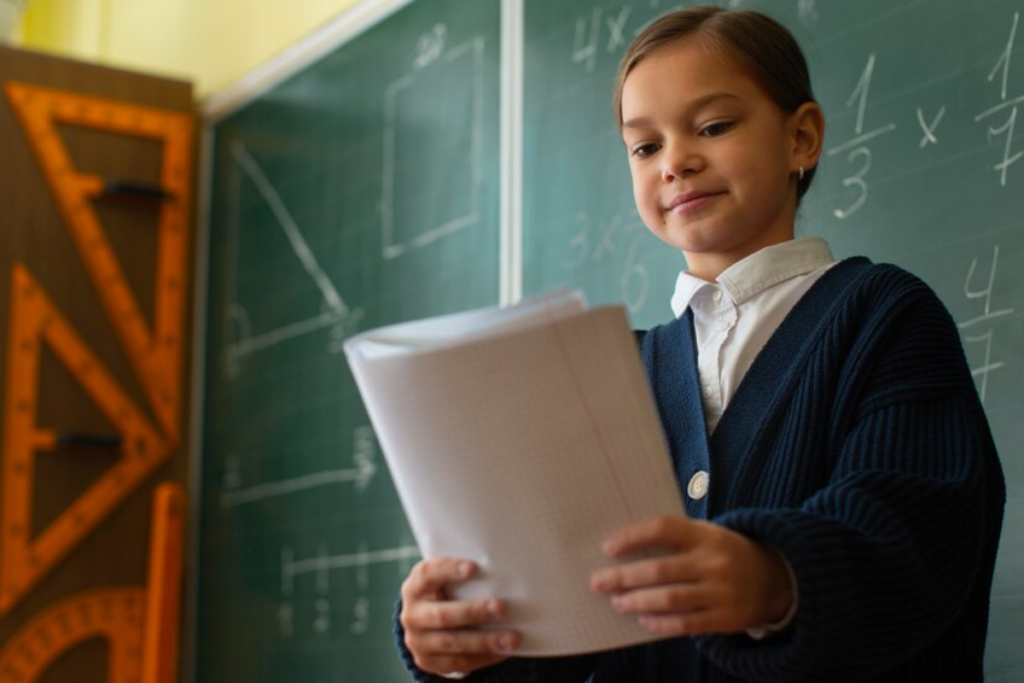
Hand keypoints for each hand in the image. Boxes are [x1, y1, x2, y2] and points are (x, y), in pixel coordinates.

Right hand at [400, 558, 519, 675]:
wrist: (424, 624)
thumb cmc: (446, 592)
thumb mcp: (445, 580)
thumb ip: (465, 575)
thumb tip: (503, 569)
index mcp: (415, 586)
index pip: (429, 574)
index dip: (450, 570)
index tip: (474, 567)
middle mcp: (412, 614)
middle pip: (443, 615)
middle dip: (473, 612)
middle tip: (502, 607)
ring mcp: (418, 641)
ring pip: (453, 642)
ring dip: (484, 641)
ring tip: (511, 638)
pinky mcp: (428, 662)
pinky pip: (459, 662)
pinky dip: (484, 657)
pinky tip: (503, 652)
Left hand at [590, 516, 792, 636]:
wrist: (776, 578)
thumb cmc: (726, 553)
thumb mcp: (708, 535)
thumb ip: (676, 538)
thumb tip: (625, 546)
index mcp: (706, 535)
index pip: (663, 528)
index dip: (633, 536)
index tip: (608, 548)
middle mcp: (714, 562)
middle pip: (660, 569)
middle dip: (624, 577)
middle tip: (598, 582)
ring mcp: (721, 591)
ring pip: (670, 599)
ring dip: (638, 601)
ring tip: (617, 602)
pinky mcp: (726, 618)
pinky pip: (686, 623)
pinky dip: (661, 623)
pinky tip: (643, 620)